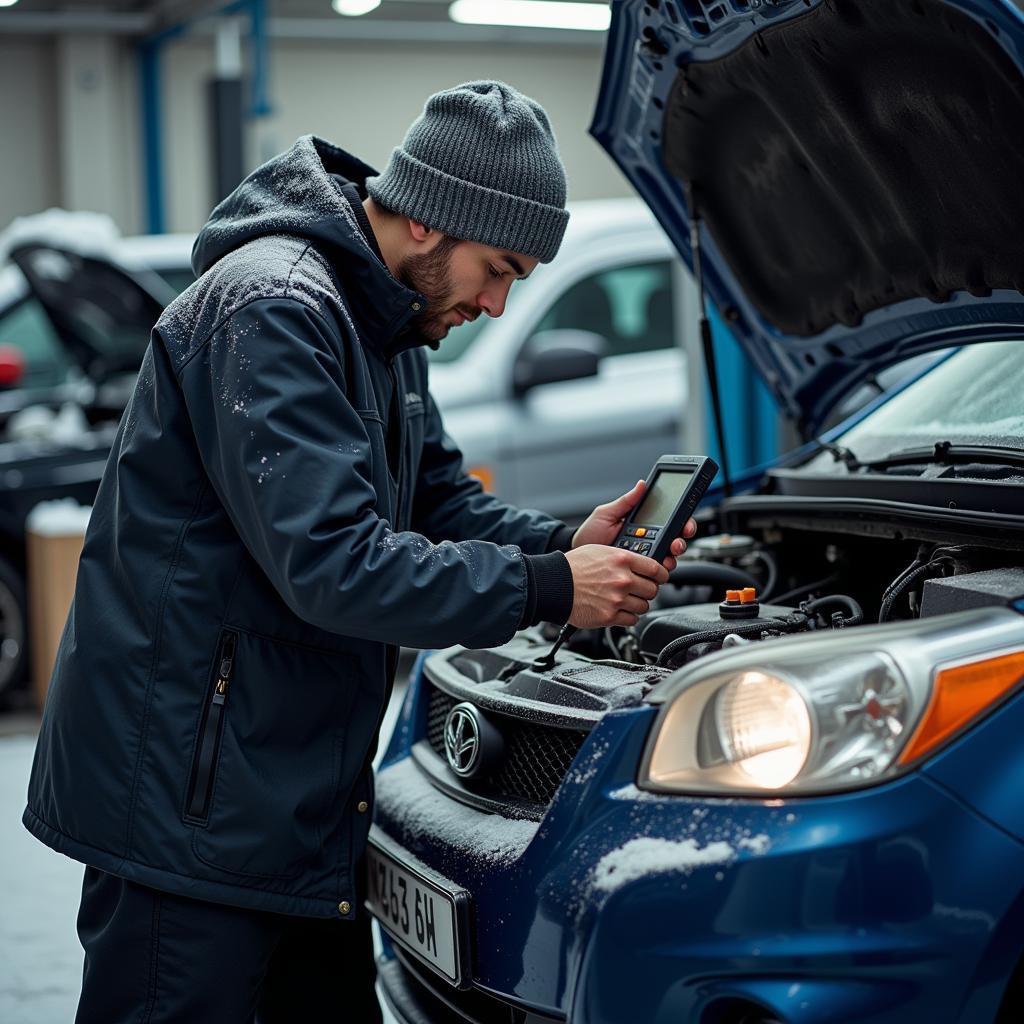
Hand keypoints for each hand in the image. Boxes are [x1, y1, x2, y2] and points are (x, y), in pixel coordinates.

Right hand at [564, 545, 669, 628]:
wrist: (555, 584)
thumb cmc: (573, 566)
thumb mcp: (600, 550)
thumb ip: (622, 557)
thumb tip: (639, 564)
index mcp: (622, 559)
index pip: (656, 569)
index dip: (661, 575)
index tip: (659, 577)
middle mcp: (623, 579)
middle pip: (653, 590)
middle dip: (647, 590)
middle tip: (639, 590)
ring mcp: (617, 599)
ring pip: (644, 606)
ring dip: (637, 604)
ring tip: (625, 600)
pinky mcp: (610, 616)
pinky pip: (632, 620)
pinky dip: (628, 617)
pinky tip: (619, 610)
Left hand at [572, 479, 697, 573]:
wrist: (578, 555)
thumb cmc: (590, 533)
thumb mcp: (607, 513)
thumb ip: (626, 501)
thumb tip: (642, 484)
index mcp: (644, 525)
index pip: (671, 522)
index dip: (683, 522)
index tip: (685, 524)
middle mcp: (649, 541)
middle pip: (675, 541)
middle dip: (681, 541)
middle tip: (676, 542)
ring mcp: (644, 558)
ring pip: (668, 558)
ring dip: (672, 557)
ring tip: (666, 555)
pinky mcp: (638, 572)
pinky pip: (653, 573)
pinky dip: (657, 571)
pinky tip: (654, 567)